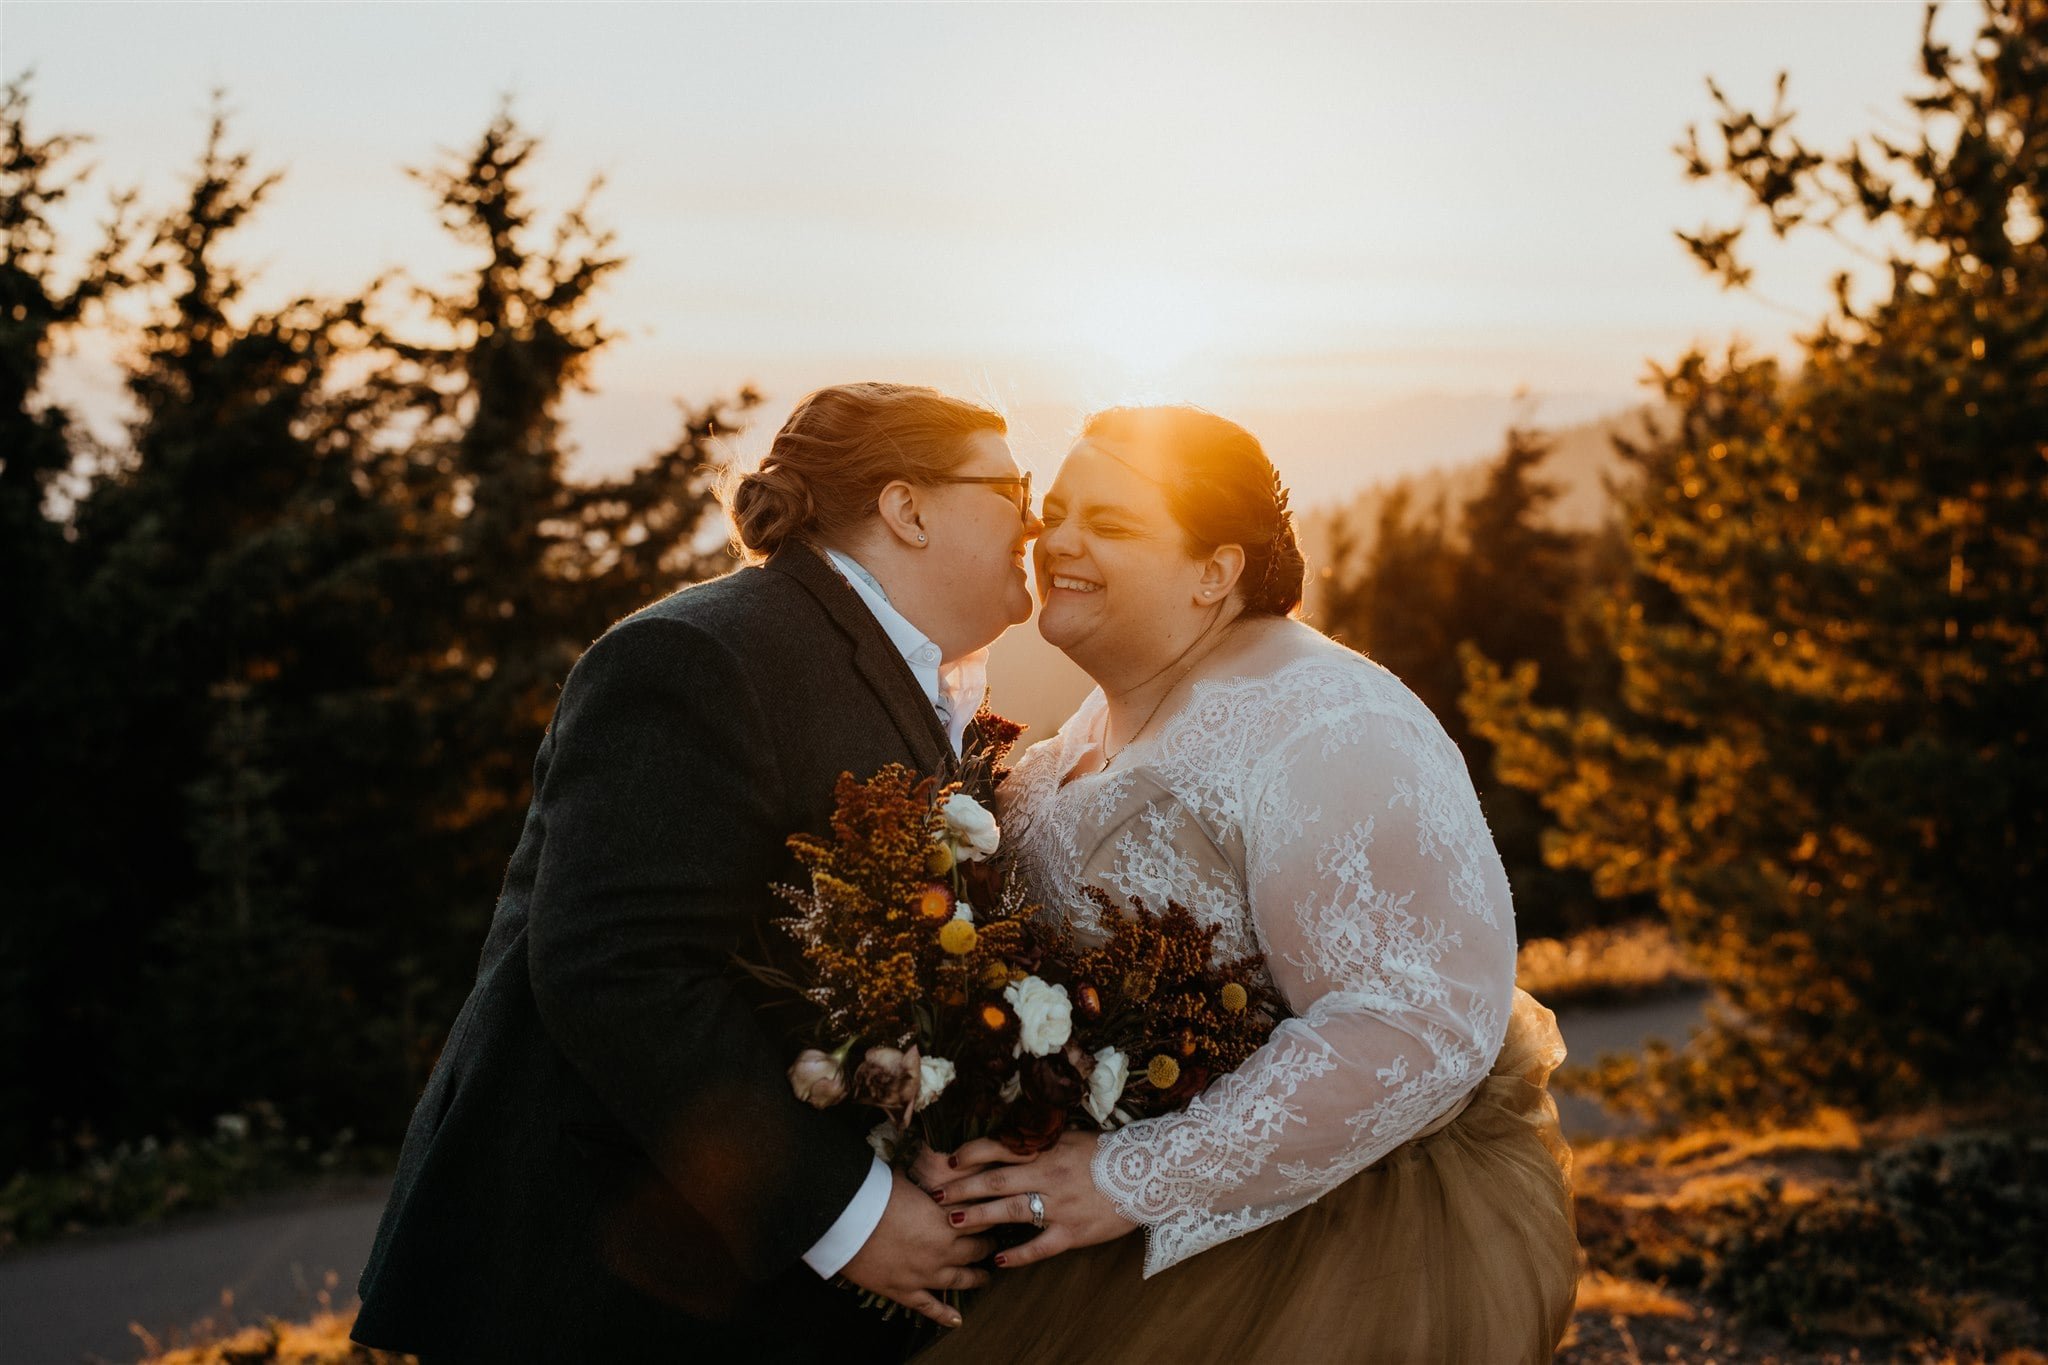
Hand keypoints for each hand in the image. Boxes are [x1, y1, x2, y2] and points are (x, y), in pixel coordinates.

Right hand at [838, 1170, 994, 1328]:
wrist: (845, 1221)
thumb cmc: (874, 1193)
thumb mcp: (904, 1176)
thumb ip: (919, 1174)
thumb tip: (920, 1153)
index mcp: (946, 1219)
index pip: (980, 1219)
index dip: (989, 1215)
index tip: (995, 1214)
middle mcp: (943, 1250)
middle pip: (977, 1250)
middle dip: (987, 1246)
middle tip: (993, 1243)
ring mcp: (926, 1274)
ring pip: (962, 1280)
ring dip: (977, 1278)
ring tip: (986, 1277)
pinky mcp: (905, 1292)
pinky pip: (931, 1307)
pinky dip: (945, 1315)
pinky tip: (957, 1320)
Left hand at [924, 1130, 1137, 1268]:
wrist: (1148, 1174)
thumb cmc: (1108, 1153)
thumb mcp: (1071, 1137)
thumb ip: (1041, 1142)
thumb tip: (1010, 1141)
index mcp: (1046, 1151)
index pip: (999, 1149)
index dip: (970, 1155)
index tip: (949, 1162)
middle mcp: (1047, 1176)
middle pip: (994, 1182)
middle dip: (961, 1189)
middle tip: (935, 1195)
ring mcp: (1059, 1206)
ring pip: (1010, 1212)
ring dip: (978, 1217)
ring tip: (953, 1222)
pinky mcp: (1072, 1233)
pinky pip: (1039, 1247)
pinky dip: (1018, 1255)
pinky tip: (999, 1260)